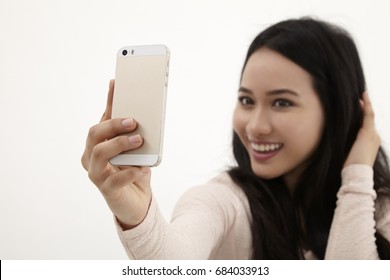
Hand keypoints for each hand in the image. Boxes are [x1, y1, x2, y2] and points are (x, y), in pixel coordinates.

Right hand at [81, 80, 151, 229]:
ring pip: (100, 153)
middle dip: (113, 125)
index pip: (102, 118)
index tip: (116, 83)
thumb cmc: (133, 170)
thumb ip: (132, 131)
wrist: (136, 200)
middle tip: (133, 121)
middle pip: (94, 134)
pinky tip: (143, 167)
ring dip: (120, 144)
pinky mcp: (107, 190)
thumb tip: (140, 107)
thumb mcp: (134, 148)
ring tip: (139, 141)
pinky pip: (116, 179)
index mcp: (97, 143)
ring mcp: (96, 174)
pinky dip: (130, 171)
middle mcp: (90, 157)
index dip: (109, 101)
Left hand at [344, 92, 380, 167]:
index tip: (356, 107)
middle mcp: (373, 137)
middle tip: (360, 97)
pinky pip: (368, 115)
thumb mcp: (346, 154)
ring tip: (362, 94)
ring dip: (365, 104)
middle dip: (364, 108)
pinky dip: (366, 105)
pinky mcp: (368, 133)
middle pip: (368, 118)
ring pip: (369, 115)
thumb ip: (343, 146)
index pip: (366, 125)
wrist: (356, 174)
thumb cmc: (349, 168)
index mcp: (369, 143)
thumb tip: (331, 142)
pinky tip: (363, 97)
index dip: (361, 116)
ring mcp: (372, 135)